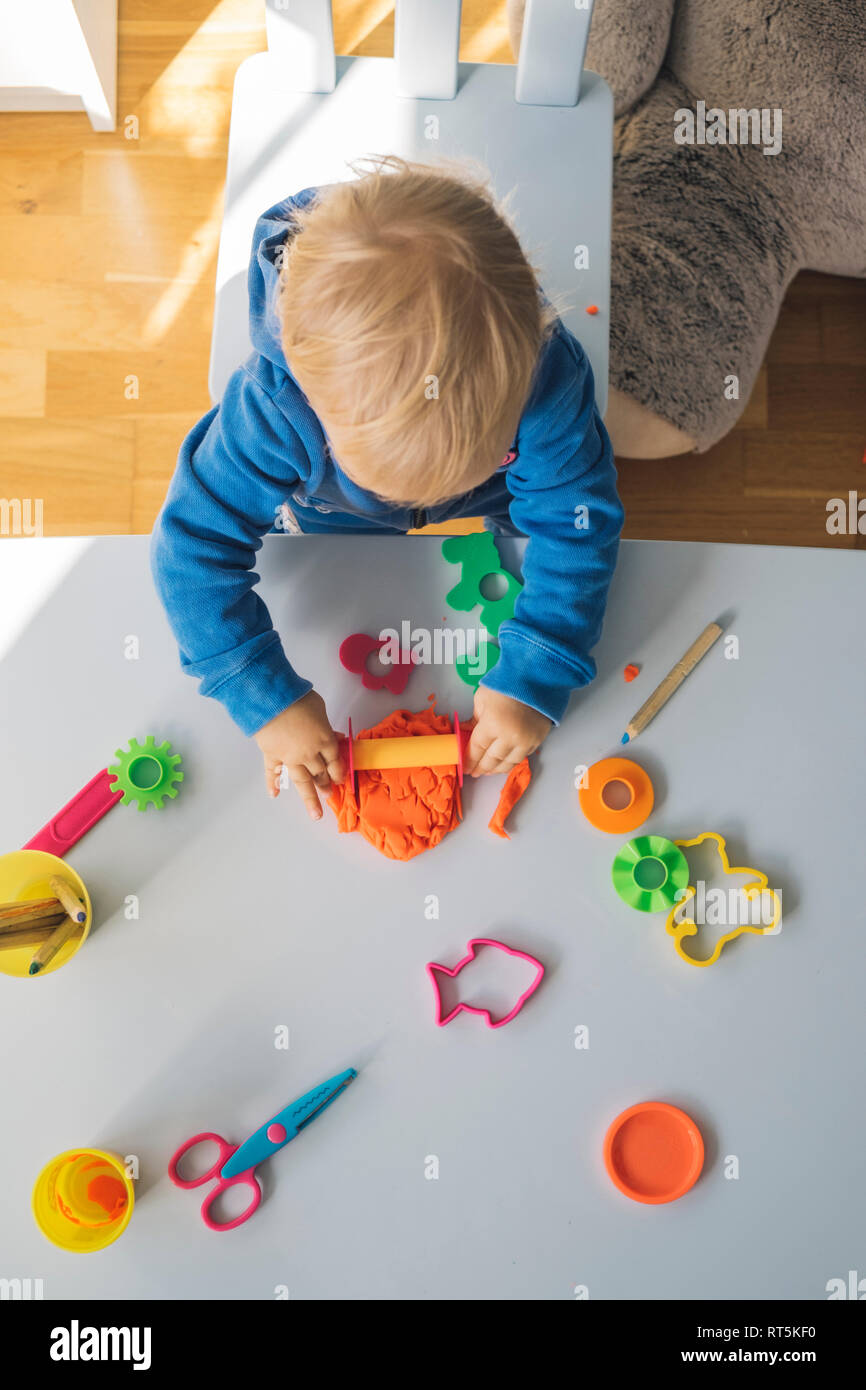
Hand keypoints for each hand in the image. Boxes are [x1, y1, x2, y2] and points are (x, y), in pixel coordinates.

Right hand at [254, 691, 344, 819]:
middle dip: (325, 784)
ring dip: (309, 797)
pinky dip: (272, 784)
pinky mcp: (272, 756)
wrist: (271, 700)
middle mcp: (309, 754)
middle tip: (328, 793)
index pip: (335, 760)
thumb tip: (335, 736)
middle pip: (320, 773)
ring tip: (315, 813)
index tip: (340, 779)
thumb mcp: (320, 709)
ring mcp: (290, 758)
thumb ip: (327, 726)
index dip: (339, 771)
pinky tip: (274, 795)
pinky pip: (272, 773)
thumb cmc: (298, 699)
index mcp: (324, 740)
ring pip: (302, 781)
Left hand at [465, 687, 550, 776]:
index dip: (469, 760)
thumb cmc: (507, 683)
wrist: (537, 677)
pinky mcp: (538, 740)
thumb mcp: (482, 699)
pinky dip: (512, 761)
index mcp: (493, 725)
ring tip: (488, 771)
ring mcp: (526, 740)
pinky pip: (523, 756)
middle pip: (492, 760)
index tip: (464, 766)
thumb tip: (464, 732)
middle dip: (481, 768)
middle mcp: (510, 737)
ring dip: (497, 769)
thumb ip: (473, 720)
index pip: (477, 749)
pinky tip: (505, 762)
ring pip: (509, 763)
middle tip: (474, 772)